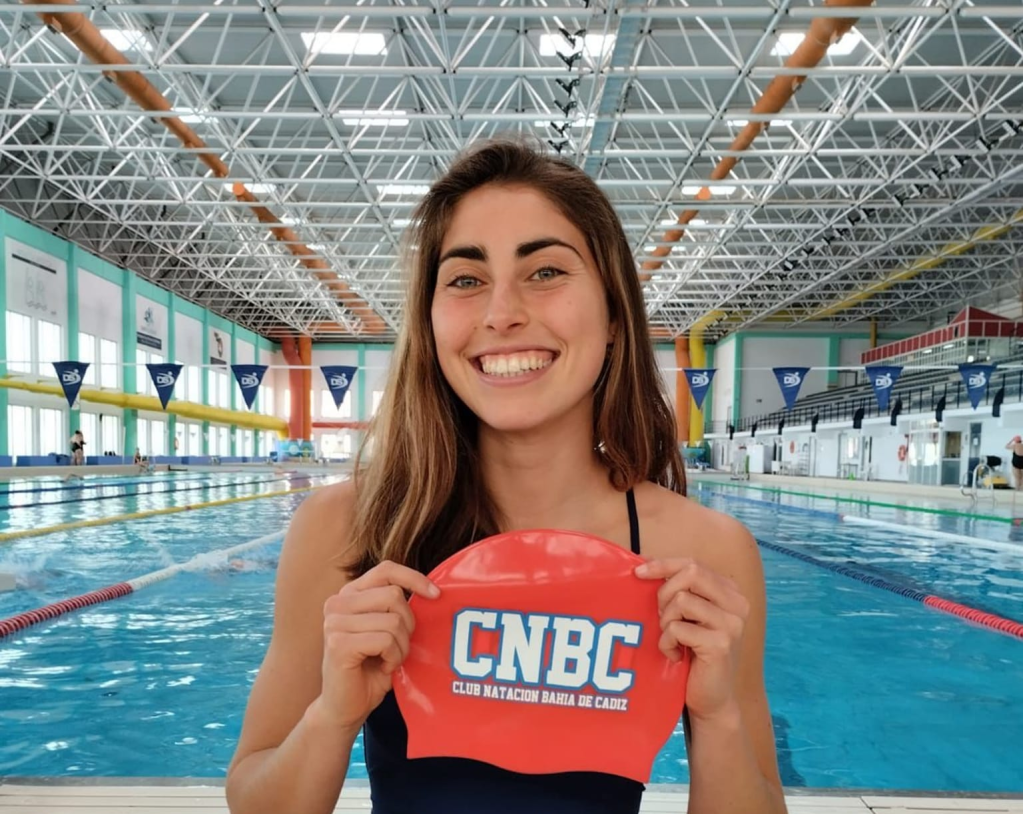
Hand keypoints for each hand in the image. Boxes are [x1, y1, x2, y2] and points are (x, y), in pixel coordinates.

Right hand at [317, 560, 439, 731]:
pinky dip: (393, 658)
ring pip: (393, 621)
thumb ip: (398, 607)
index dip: (414, 578)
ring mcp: (334, 622)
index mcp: (350, 594)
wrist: (346, 706)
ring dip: (401, 646)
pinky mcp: (338, 643)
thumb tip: (434, 591)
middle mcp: (337, 603)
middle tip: (399, 647)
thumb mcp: (387, 629)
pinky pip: (385, 640)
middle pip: (394, 595)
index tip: (436, 595)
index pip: (387, 569)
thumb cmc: (372, 667)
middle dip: (408, 624)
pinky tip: (382, 667)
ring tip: (389, 659)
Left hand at [635, 558, 749, 723]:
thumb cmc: (694, 654)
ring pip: (681, 600)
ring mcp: (731, 624)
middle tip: (662, 618)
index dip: (664, 565)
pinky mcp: (721, 644)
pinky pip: (677, 628)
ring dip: (666, 621)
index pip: (694, 564)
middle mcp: (737, 605)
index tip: (639, 573)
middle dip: (665, 593)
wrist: (712, 699)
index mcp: (731, 593)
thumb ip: (680, 591)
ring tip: (672, 639)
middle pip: (691, 573)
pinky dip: (666, 642)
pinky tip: (675, 656)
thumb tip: (644, 564)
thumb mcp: (689, 616)